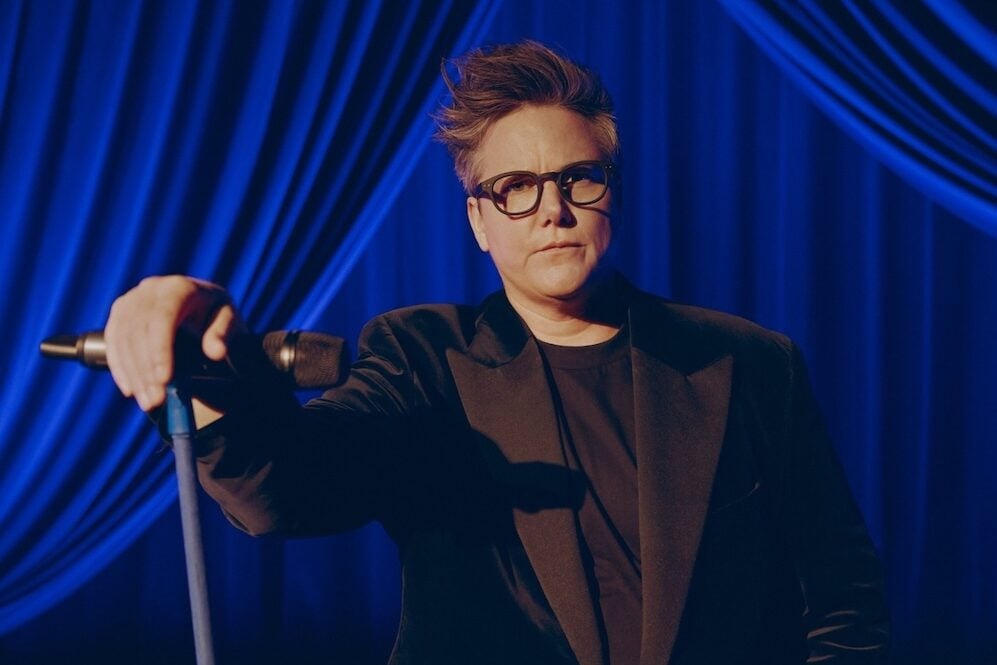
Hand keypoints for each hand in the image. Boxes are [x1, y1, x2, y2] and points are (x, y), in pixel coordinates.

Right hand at [104, 275, 244, 412]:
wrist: (198, 306)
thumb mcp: (229, 320)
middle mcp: (150, 289)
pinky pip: (113, 342)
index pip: (161, 317)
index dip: (159, 349)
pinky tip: (131, 389)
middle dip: (146, 369)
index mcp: (179, 287)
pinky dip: (120, 368)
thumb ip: (224, 333)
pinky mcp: (119, 313)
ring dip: (133, 374)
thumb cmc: (216, 315)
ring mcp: (131, 300)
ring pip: (122, 339)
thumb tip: (216, 351)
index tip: (164, 379)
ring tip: (149, 401)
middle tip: (156, 399)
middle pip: (139, 331)